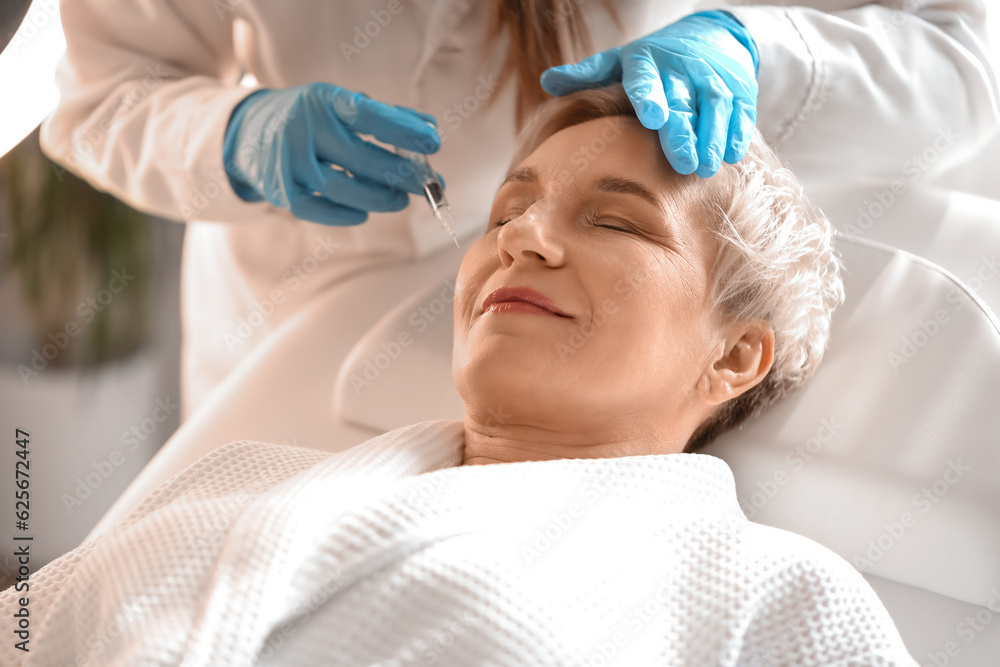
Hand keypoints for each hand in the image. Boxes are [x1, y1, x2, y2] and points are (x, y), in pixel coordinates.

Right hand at [223, 82, 440, 224]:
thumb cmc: (311, 118)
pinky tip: (365, 214)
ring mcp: (288, 161)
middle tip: (428, 183)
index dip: (402, 130)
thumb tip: (429, 129)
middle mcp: (303, 128)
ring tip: (401, 200)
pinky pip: (318, 210)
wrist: (248, 132)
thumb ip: (385, 115)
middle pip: (360, 158)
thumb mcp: (340, 105)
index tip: (433, 142)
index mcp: (323, 100)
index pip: (368, 114)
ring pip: (341, 188)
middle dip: (401, 174)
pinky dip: (345, 215)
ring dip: (379, 198)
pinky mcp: (280, 190)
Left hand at [540, 11, 758, 177]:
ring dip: (713, 136)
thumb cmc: (655, 61)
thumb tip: (547, 81)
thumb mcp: (620, 61)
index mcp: (647, 62)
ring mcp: (714, 77)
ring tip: (706, 166)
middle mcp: (682, 68)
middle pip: (683, 100)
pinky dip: (738, 131)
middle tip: (683, 162)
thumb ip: (587, 74)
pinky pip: (742, 110)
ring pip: (716, 106)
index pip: (647, 80)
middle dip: (684, 130)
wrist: (712, 36)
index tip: (652, 118)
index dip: (650, 97)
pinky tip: (732, 154)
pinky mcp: (741, 88)